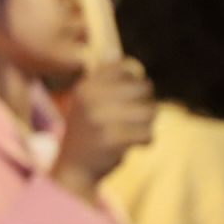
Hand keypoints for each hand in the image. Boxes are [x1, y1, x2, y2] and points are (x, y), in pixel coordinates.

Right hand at [52, 59, 154, 199]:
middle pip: (143, 88)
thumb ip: (103, 81)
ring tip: (134, 132)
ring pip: (149, 111)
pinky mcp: (112, 139)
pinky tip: (133, 146)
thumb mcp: (88, 103)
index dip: (134, 83)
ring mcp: (100, 119)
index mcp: (85, 87)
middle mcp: (90, 99)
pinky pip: (147, 133)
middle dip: (146, 104)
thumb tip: (114, 53)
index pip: (124, 69)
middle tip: (135, 118)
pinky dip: (146, 141)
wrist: (74, 170)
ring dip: (147, 124)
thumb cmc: (87, 134)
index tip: (127, 99)